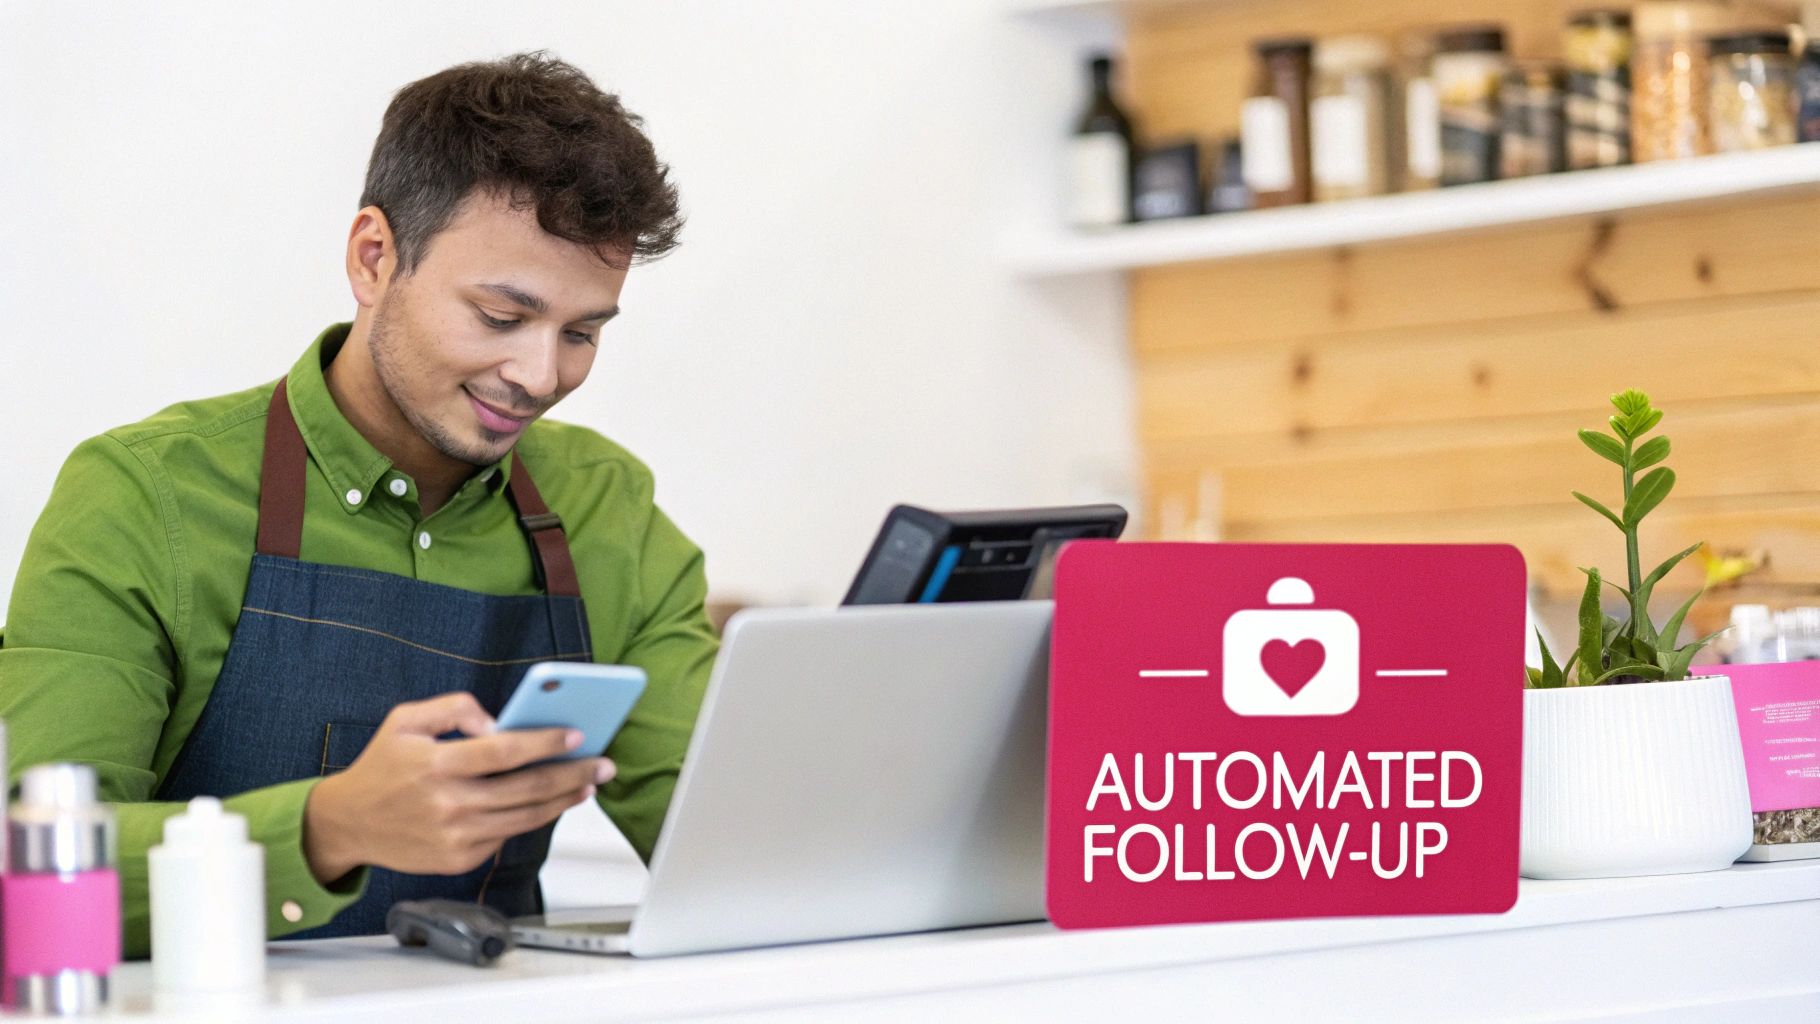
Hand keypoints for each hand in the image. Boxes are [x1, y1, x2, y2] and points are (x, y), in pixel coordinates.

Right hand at [302, 692, 614, 883]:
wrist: (348, 823)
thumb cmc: (381, 766)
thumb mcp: (406, 720)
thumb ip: (454, 707)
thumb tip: (498, 721)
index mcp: (436, 765)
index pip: (505, 752)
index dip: (545, 743)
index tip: (577, 735)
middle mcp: (448, 804)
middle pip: (527, 789)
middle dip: (573, 775)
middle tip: (603, 764)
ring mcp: (455, 836)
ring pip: (525, 817)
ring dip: (564, 801)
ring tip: (587, 785)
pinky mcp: (459, 859)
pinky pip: (506, 835)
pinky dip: (532, 818)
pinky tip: (551, 803)